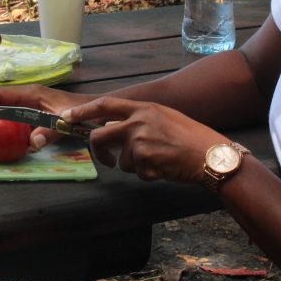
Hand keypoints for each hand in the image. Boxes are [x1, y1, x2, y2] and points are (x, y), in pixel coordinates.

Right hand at [0, 85, 93, 149]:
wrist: (97, 110)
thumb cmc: (82, 111)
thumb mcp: (66, 121)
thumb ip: (50, 131)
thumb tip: (32, 144)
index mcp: (31, 93)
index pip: (1, 93)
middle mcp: (27, 97)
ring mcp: (30, 106)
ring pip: (4, 109)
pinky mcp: (34, 115)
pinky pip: (13, 119)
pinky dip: (4, 127)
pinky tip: (1, 140)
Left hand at [63, 96, 228, 182]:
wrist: (212, 155)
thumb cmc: (192, 138)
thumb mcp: (165, 118)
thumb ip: (141, 120)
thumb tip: (117, 128)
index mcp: (144, 108)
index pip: (106, 105)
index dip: (84, 111)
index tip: (68, 116)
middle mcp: (138, 121)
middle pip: (100, 135)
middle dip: (99, 151)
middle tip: (106, 160)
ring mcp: (140, 140)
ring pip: (120, 161)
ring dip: (136, 166)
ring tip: (160, 161)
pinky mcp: (144, 160)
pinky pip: (136, 173)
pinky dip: (149, 175)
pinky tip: (166, 168)